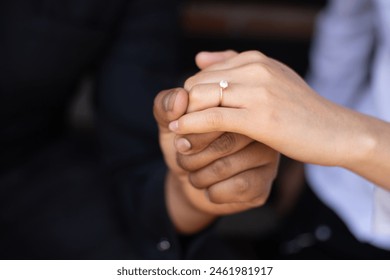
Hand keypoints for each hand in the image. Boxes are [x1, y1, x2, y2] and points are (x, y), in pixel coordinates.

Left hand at [154, 86, 278, 233]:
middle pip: (225, 141)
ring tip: (194, 173)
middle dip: (192, 155)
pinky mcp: (264, 181)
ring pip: (226, 167)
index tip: (178, 139)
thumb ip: (166, 106)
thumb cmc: (185, 145)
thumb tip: (180, 98)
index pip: (216, 111)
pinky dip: (213, 192)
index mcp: (235, 104)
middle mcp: (257, 125)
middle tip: (183, 157)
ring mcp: (266, 154)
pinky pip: (237, 187)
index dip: (190, 129)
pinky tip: (212, 187)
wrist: (189, 181)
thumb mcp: (169, 124)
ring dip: (198, 176)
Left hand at [169, 50, 367, 167]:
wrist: (336, 131)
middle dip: (184, 106)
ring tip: (179, 134)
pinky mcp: (261, 118)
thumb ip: (234, 67)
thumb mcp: (270, 80)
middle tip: (178, 125)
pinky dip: (192, 125)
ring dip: (184, 117)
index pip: (204, 72)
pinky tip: (181, 134)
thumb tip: (199, 58)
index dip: (190, 95)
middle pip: (197, 82)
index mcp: (255, 59)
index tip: (186, 114)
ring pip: (202, 97)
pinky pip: (214, 118)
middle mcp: (255, 69)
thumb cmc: (300, 110)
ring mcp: (259, 91)